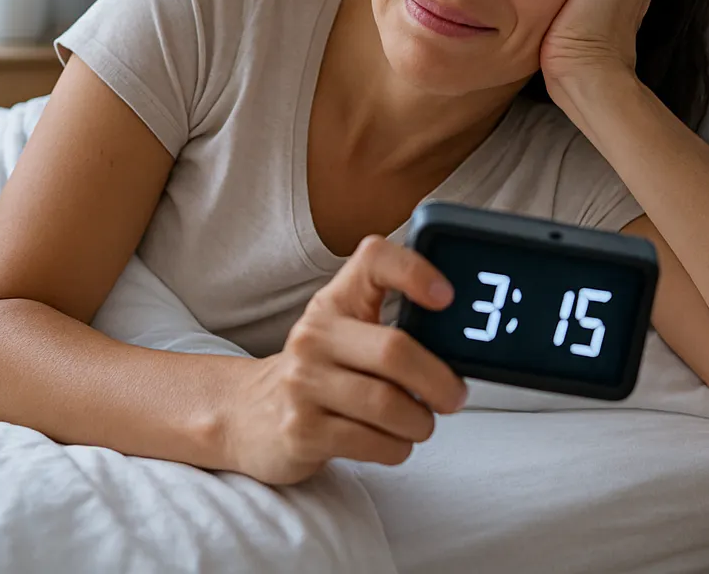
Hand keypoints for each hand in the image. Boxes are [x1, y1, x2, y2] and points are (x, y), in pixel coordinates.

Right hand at [221, 236, 467, 484]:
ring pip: (389, 405)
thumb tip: (459, 346)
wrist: (249, 414)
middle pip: (395, 351)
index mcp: (334, 303)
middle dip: (439, 382)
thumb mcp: (345, 331)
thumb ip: (394, 324)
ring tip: (418, 423)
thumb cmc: (320, 371)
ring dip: (419, 422)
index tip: (446, 296)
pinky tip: (390, 441)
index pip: (373, 260)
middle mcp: (314, 336)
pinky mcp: (301, 431)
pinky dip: (397, 447)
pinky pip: (374, 443)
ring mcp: (302, 384)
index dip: (414, 271)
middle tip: (454, 397)